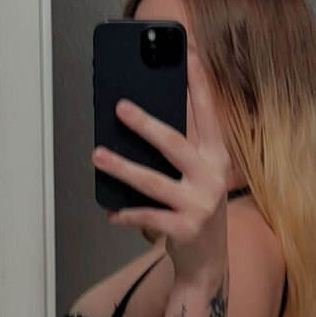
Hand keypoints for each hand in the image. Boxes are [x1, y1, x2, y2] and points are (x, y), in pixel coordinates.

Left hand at [91, 50, 232, 278]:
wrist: (208, 263)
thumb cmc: (196, 212)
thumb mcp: (197, 179)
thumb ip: (181, 153)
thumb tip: (141, 122)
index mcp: (216, 159)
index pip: (207, 115)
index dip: (198, 84)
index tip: (188, 53)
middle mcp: (212, 178)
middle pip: (174, 144)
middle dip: (145, 124)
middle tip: (120, 107)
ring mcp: (200, 205)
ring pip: (153, 181)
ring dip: (122, 169)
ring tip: (99, 156)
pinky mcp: (184, 229)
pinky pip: (147, 216)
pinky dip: (126, 213)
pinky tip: (111, 212)